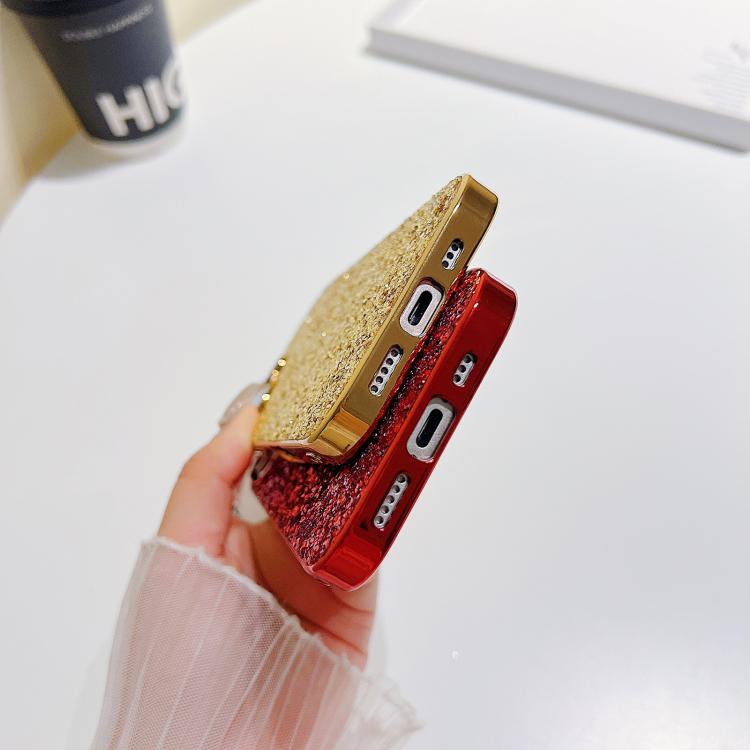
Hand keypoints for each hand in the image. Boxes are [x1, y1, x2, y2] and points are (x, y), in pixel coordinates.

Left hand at [158, 400, 375, 667]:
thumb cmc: (180, 661)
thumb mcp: (178, 553)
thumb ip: (207, 479)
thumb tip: (246, 416)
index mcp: (226, 525)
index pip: (262, 455)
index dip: (288, 418)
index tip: (314, 380)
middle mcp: (271, 543)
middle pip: (313, 474)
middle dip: (337, 439)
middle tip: (363, 398)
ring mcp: (314, 570)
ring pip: (347, 505)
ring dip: (365, 474)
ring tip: (383, 432)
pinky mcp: (352, 601)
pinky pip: (372, 549)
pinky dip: (380, 522)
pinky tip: (385, 493)